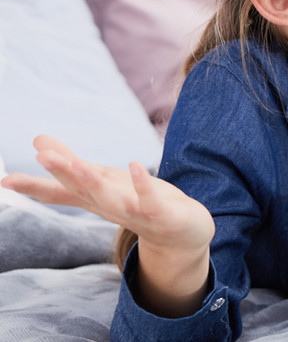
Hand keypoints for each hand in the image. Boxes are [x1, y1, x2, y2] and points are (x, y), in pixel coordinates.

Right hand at [1, 135, 213, 316]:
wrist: (181, 235)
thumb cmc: (138, 202)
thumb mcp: (104, 180)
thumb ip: (71, 162)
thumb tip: (38, 140)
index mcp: (94, 198)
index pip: (60, 193)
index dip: (34, 186)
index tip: (6, 181)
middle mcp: (109, 206)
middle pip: (82, 190)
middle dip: (63, 173)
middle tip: (42, 156)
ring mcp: (134, 212)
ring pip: (110, 197)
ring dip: (94, 182)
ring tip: (78, 164)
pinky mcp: (161, 212)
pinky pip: (150, 198)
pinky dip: (142, 184)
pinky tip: (134, 165)